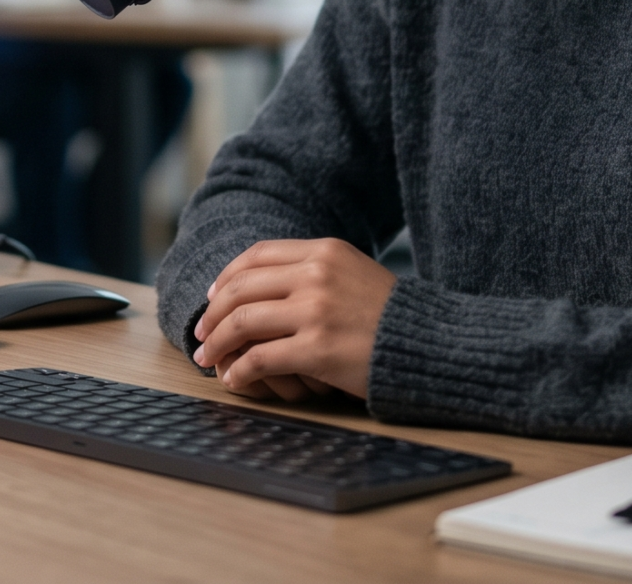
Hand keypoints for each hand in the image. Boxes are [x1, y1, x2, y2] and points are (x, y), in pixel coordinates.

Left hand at [191, 239, 395, 401]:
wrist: (430, 343)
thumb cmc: (391, 315)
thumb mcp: (354, 273)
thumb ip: (315, 271)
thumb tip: (264, 283)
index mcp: (323, 251)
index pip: (257, 255)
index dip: (227, 276)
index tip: (213, 296)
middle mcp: (316, 274)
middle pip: (240, 287)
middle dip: (212, 313)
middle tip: (201, 332)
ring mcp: (316, 310)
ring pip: (242, 321)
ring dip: (216, 342)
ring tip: (208, 358)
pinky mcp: (317, 348)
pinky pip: (261, 358)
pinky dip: (240, 370)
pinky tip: (235, 379)